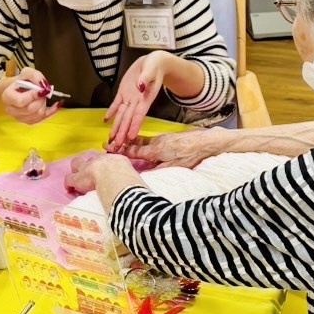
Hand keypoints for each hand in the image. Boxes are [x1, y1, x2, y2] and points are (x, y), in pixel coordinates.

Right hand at [1, 67, 59, 125]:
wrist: (19, 89)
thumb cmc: (22, 81)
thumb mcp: (27, 72)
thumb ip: (35, 76)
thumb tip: (43, 85)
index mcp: (7, 96)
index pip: (20, 101)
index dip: (33, 96)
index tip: (41, 90)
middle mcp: (11, 109)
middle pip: (30, 109)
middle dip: (41, 99)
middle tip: (43, 91)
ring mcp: (19, 117)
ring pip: (38, 114)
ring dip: (44, 104)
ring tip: (42, 96)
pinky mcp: (28, 121)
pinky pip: (43, 119)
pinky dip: (51, 111)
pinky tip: (55, 105)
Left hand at [65, 153, 140, 206]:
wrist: (113, 175)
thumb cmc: (126, 176)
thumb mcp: (131, 173)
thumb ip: (130, 178)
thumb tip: (138, 189)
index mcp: (114, 159)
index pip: (108, 160)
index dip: (105, 167)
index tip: (106, 172)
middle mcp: (99, 160)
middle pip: (91, 159)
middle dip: (90, 165)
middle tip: (91, 175)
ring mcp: (86, 168)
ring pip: (77, 164)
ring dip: (77, 171)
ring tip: (78, 180)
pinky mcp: (77, 178)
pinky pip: (69, 179)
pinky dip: (69, 184)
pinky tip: (70, 189)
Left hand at [105, 52, 170, 148]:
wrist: (153, 62)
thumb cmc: (155, 65)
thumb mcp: (152, 68)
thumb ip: (146, 78)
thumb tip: (141, 86)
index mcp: (146, 97)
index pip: (139, 114)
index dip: (135, 126)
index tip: (130, 137)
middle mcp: (137, 101)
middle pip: (128, 119)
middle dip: (123, 132)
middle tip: (117, 146)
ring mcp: (130, 97)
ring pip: (121, 115)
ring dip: (116, 127)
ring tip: (111, 138)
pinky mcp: (123, 92)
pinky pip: (116, 103)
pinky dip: (111, 112)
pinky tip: (105, 120)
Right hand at [113, 127, 230, 168]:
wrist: (206, 142)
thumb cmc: (190, 155)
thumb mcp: (173, 167)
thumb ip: (157, 170)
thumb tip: (142, 175)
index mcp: (155, 150)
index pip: (133, 150)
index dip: (119, 150)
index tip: (107, 147)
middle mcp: (156, 142)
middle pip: (135, 143)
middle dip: (122, 144)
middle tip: (110, 144)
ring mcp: (162, 139)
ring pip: (143, 141)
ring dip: (132, 143)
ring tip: (121, 144)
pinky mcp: (168, 138)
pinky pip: (150, 141)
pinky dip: (142, 143)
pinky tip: (143, 146)